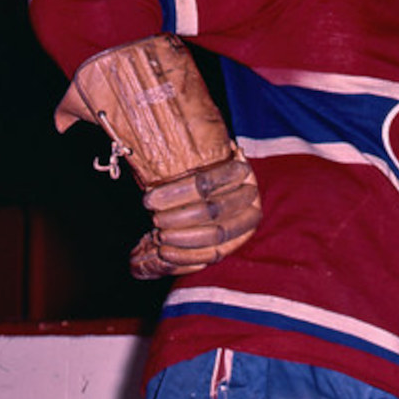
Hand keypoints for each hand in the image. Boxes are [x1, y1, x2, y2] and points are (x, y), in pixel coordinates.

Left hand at [128, 155, 261, 277]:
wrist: (214, 184)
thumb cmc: (196, 166)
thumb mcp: (195, 153)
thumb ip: (186, 142)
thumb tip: (185, 141)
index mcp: (240, 171)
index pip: (206, 183)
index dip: (176, 193)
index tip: (148, 198)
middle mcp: (249, 197)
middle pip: (212, 210)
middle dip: (177, 218)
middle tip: (154, 218)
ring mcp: (245, 223)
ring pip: (215, 235)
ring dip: (181, 238)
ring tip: (158, 235)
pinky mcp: (236, 243)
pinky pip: (213, 255)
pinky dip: (187, 256)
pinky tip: (165, 253)